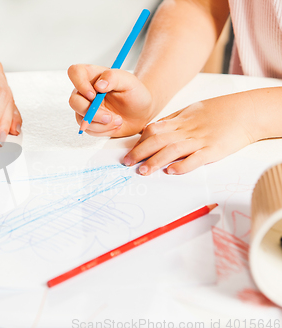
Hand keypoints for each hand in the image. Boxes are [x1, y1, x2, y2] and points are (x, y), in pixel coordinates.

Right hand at [68, 64, 153, 136]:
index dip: (80, 83)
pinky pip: (88, 129)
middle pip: (74, 101)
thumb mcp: (129, 81)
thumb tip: (99, 85)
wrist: (141, 112)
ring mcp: (85, 107)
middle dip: (91, 112)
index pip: (75, 72)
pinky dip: (103, 130)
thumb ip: (113, 77)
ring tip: (118, 120)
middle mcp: (84, 91)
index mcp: (92, 75)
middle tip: (108, 116)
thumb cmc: (135, 93)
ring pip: (80, 118)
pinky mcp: (89, 122)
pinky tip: (115, 124)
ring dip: (100, 124)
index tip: (94, 94)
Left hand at [123, 95, 256, 175]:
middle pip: (158, 140)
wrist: (247, 111)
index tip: (128, 152)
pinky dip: (183, 165)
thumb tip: (152, 129)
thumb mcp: (192, 110)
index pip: (153, 130)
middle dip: (139, 152)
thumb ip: (172, 121)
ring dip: (155, 161)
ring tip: (143, 171)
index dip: (139, 141)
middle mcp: (187, 130)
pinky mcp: (214, 149)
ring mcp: (201, 140)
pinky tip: (172, 171)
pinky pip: (196, 158)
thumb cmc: (219, 111)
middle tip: (126, 163)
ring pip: (173, 150)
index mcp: (181, 121)